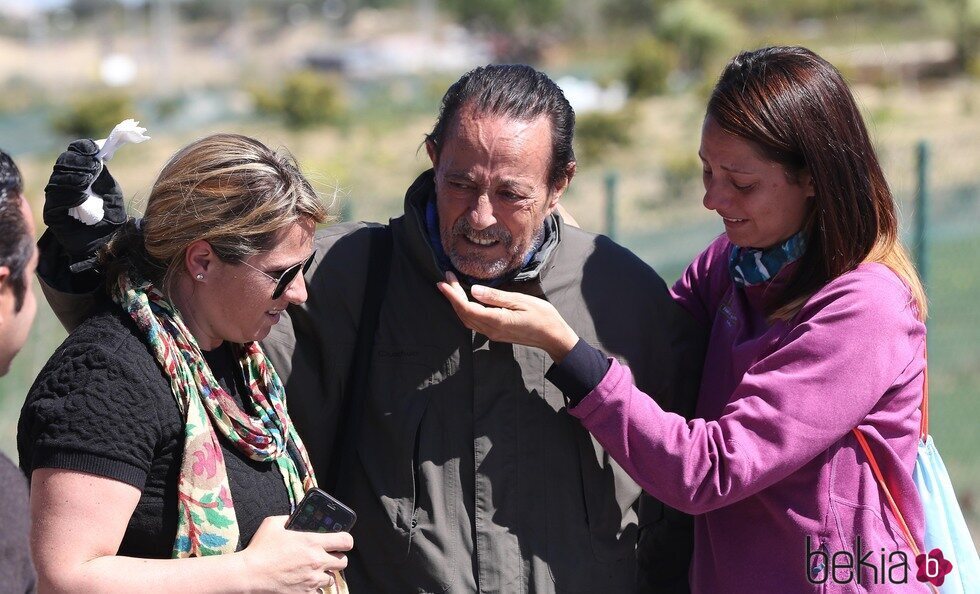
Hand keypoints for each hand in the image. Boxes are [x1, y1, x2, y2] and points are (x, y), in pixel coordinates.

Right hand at [43, 139, 126, 259]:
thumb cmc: (110, 216)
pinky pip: (56, 200)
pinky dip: (69, 196)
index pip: (73, 154)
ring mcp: (55, 199)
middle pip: (63, 164)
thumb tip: (97, 153)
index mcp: (77, 174)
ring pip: (58, 180)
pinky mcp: (52, 214)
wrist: (107, 243)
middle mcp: (63, 184)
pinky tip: (81, 197)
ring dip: (75, 178)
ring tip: (88, 180)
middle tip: (94, 167)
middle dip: (79, 163)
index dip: (82, 149)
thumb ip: (102, 173)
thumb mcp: (111, 191)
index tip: (95, 149)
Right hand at [241, 515, 352, 593]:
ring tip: (313, 571)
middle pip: (343, 562)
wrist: (249, 574)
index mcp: (312, 542)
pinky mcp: (305, 593)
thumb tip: (293, 517)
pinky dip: (314, 588)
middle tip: (327, 557)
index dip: (346, 540)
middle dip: (337, 558)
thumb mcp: (272, 524)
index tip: (341, 541)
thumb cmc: (259, 549)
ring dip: (325, 574)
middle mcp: (317, 561)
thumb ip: (288, 518)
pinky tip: (305, 582)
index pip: (345, 541)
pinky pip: (319, 592)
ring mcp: (312, 579)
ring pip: (332, 579)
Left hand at [436, 272, 579, 361]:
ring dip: (457, 304)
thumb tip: (473, 290)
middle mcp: (490, 330)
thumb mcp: (520, 301)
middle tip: (446, 279)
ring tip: (451, 288)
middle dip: (452, 296)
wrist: (553, 336)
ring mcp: (492, 334)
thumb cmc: (542, 316)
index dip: (452, 294)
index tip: (443, 281)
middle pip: (463, 313)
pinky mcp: (496, 333)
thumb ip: (495, 297)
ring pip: (467, 320)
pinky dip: (465, 311)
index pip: (466, 307)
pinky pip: (474, 323)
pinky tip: (465, 301)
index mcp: (495, 320)